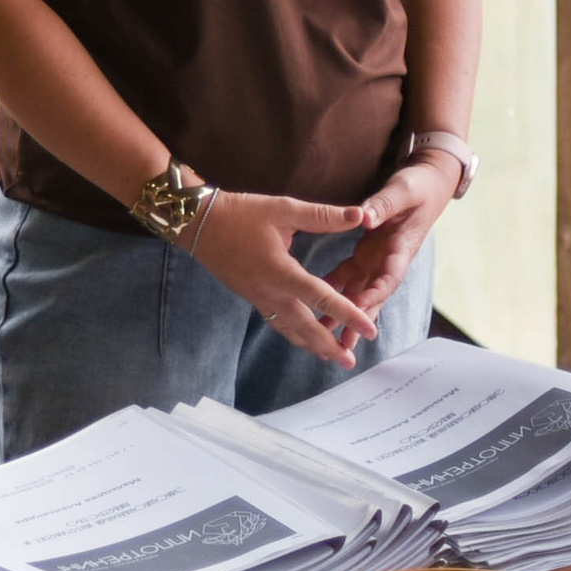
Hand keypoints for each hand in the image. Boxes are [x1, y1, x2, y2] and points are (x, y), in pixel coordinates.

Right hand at [187, 190, 377, 366]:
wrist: (200, 225)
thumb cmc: (242, 214)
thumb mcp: (283, 209)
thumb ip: (322, 216)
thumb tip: (360, 215)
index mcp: (282, 272)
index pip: (323, 298)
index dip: (349, 315)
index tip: (370, 329)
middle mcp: (270, 292)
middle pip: (305, 328)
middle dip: (329, 346)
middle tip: (350, 361)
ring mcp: (259, 298)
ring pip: (289, 330)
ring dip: (312, 345)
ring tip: (332, 356)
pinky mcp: (252, 298)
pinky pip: (278, 323)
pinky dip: (295, 334)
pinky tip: (305, 337)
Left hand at [321, 156, 460, 321]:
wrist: (427, 185)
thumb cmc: (419, 186)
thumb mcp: (403, 191)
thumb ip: (384, 205)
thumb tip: (364, 217)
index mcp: (402, 248)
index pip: (390, 278)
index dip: (374, 295)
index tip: (358, 310)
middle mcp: (390, 261)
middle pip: (374, 296)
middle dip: (358, 320)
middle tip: (343, 344)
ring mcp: (377, 260)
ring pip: (358, 292)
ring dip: (342, 311)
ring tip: (323, 332)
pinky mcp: (366, 254)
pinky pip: (346, 275)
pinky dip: (331, 288)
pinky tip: (313, 298)